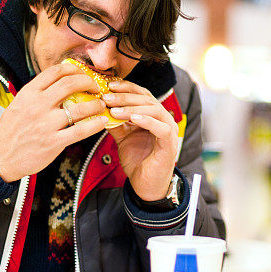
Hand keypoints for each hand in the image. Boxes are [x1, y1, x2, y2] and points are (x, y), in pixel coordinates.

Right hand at [0, 62, 108, 181]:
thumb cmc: (11, 129)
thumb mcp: (20, 103)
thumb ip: (38, 92)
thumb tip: (61, 81)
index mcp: (29, 92)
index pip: (56, 71)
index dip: (75, 69)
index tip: (83, 74)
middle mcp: (38, 105)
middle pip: (71, 84)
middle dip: (89, 82)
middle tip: (96, 88)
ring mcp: (46, 124)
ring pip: (80, 107)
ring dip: (96, 104)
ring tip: (101, 105)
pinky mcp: (53, 142)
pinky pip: (80, 131)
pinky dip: (95, 125)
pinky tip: (102, 122)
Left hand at [103, 80, 178, 200]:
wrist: (146, 185)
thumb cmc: (138, 161)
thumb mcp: (123, 138)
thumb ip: (116, 122)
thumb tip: (100, 108)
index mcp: (153, 115)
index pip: (141, 94)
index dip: (126, 88)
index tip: (108, 85)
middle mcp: (163, 119)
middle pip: (146, 99)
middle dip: (125, 96)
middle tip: (106, 96)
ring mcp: (168, 130)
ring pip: (153, 110)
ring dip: (132, 108)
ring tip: (114, 109)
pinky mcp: (169, 143)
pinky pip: (160, 127)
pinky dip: (147, 120)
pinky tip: (133, 118)